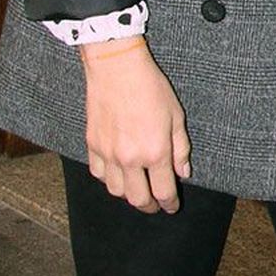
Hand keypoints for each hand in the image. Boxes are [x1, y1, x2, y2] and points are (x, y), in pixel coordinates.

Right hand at [81, 39, 190, 213]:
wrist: (117, 68)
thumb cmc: (151, 88)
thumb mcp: (176, 116)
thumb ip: (180, 148)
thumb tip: (182, 173)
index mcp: (155, 152)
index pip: (163, 192)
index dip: (169, 204)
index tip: (172, 206)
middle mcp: (130, 158)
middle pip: (138, 199)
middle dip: (149, 207)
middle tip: (155, 205)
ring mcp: (108, 153)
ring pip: (116, 191)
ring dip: (128, 195)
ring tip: (137, 190)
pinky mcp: (92, 145)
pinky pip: (98, 174)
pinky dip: (108, 179)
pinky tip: (117, 174)